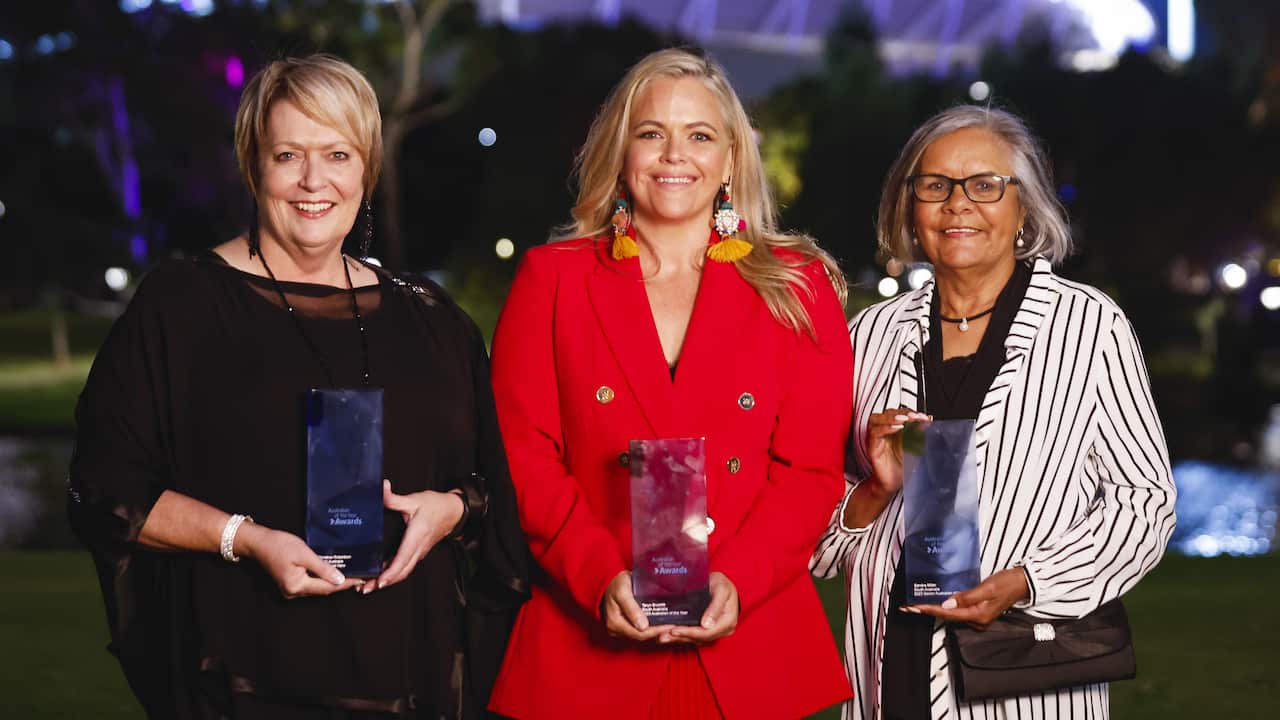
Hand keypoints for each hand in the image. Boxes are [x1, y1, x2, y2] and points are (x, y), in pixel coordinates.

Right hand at [237, 523, 362, 598]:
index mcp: (297, 586)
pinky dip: (322, 579)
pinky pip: (310, 583)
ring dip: (332, 582)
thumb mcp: (304, 554)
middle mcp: (293, 592)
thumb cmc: (280, 544)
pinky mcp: (289, 583)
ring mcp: (290, 590)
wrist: (258, 542)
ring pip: (317, 588)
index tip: (362, 579)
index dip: (346, 584)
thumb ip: (322, 568)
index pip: (328, 588)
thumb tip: (340, 580)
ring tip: (351, 574)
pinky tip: (332, 572)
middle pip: (323, 590)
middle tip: (360, 576)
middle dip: (341, 584)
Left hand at [367, 479, 464, 593]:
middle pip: (402, 571)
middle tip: (364, 588)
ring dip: (388, 580)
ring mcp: (420, 552)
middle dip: (384, 582)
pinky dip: (394, 573)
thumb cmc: (435, 505)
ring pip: (404, 571)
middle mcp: (419, 548)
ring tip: (369, 586)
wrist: (453, 511)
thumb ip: (394, 498)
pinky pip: (406, 566)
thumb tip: (381, 488)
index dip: (391, 572)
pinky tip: (381, 574)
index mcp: (417, 536)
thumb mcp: (414, 500)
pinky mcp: (419, 552)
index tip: (379, 582)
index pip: (403, 559)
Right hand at [601, 571, 673, 641]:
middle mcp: (615, 630)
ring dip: (654, 632)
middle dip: (658, 632)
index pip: (640, 633)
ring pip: (640, 635)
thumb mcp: (623, 592)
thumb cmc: (616, 584)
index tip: (671, 625)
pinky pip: (637, 631)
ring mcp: (618, 630)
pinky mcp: (622, 627)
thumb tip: (643, 626)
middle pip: (641, 636)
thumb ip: (632, 608)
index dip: (656, 631)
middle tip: (674, 626)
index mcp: (615, 623)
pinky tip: (659, 624)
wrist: (608, 581)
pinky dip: (649, 629)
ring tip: (669, 626)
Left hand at [660, 572, 738, 644]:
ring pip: (695, 638)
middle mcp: (722, 629)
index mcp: (728, 621)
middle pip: (699, 638)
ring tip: (662, 637)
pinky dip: (682, 635)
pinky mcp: (707, 629)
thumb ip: (715, 606)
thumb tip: (706, 625)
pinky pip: (694, 635)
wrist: (721, 583)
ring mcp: (715, 630)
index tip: (674, 630)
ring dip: (678, 638)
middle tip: (663, 636)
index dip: (690, 633)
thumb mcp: (721, 590)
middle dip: (680, 637)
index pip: (707, 633)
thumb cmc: (722, 584)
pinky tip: (669, 634)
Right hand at [865, 409, 931, 495]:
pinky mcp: (872, 447)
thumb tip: (928, 420)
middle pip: (887, 413)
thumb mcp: (916, 448)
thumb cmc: (902, 467)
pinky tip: (897, 427)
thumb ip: (921, 434)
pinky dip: (885, 428)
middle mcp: (883, 432)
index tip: (923, 417)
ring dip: (891, 417)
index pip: (900, 413)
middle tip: (914, 416)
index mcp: (894, 430)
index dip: (911, 412)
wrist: (893, 484)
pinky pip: (875, 433)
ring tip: (904, 419)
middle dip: (902, 412)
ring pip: (876, 419)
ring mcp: (876, 439)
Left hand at [904, 567, 1029, 628]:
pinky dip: (945, 607)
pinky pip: (958, 612)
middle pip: (947, 616)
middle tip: (908, 607)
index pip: (948, 613)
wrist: (1023, 583)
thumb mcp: (987, 587)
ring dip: (934, 609)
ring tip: (916, 605)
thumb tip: (947, 604)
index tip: (913, 607)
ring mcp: (978, 618)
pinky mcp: (979, 613)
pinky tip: (936, 602)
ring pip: (952, 615)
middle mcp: (977, 621)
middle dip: (927, 611)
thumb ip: (967, 597)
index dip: (929, 610)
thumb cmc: (1007, 583)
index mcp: (978, 616)